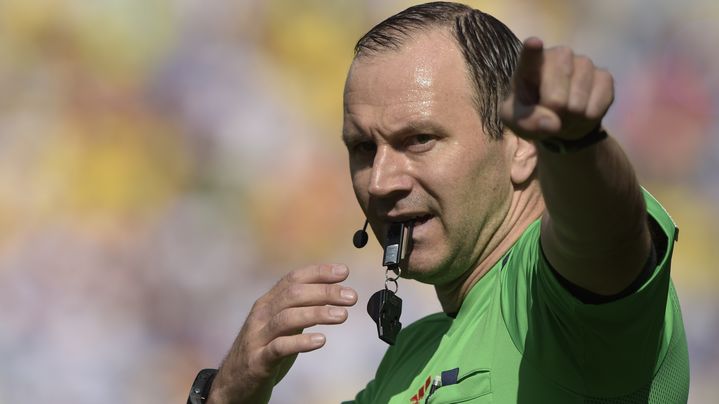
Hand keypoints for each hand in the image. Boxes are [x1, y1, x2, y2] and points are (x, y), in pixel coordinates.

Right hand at [207, 264, 357, 403]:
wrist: (232, 382)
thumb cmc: (263, 350)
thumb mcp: (281, 324)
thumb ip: (300, 308)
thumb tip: (332, 293)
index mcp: (268, 302)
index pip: (293, 278)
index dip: (319, 272)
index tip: (344, 272)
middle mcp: (261, 315)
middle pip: (294, 294)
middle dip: (325, 292)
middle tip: (351, 296)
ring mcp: (258, 337)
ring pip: (287, 317)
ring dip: (317, 313)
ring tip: (342, 315)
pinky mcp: (258, 361)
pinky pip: (279, 347)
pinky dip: (301, 342)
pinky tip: (321, 340)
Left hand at [500, 37, 613, 139]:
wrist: (559, 117)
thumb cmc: (531, 112)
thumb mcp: (518, 121)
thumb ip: (527, 122)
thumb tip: (552, 124)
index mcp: (530, 64)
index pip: (530, 56)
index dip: (532, 50)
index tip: (534, 43)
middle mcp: (559, 56)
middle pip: (556, 99)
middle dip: (553, 115)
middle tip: (551, 112)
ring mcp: (584, 63)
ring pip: (577, 105)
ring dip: (571, 118)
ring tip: (565, 113)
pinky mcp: (604, 76)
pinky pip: (596, 108)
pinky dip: (588, 118)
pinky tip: (582, 111)